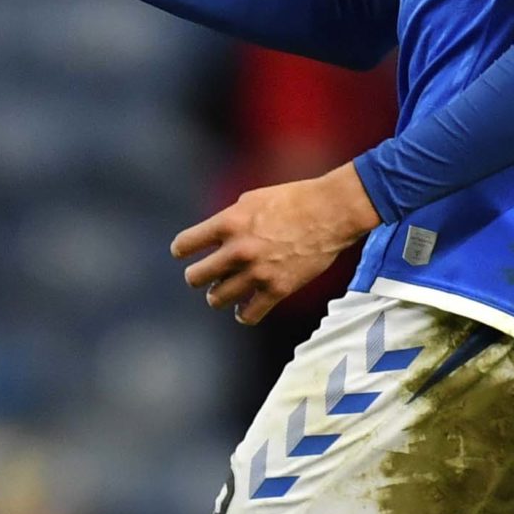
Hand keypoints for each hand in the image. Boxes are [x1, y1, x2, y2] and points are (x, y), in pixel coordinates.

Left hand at [171, 165, 380, 324]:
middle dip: (198, 276)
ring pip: (216, 299)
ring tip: (224, 290)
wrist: (330, 212)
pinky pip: (248, 314)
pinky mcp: (277, 290)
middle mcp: (238, 250)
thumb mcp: (251, 199)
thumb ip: (229, 219)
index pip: (184, 245)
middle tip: (205, 275)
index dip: (182, 250)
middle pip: (195, 277)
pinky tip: (243, 307)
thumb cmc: (293, 200)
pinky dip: (242, 313)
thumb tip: (214, 237)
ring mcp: (257, 272)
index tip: (185, 253)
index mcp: (228, 223)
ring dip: (218, 295)